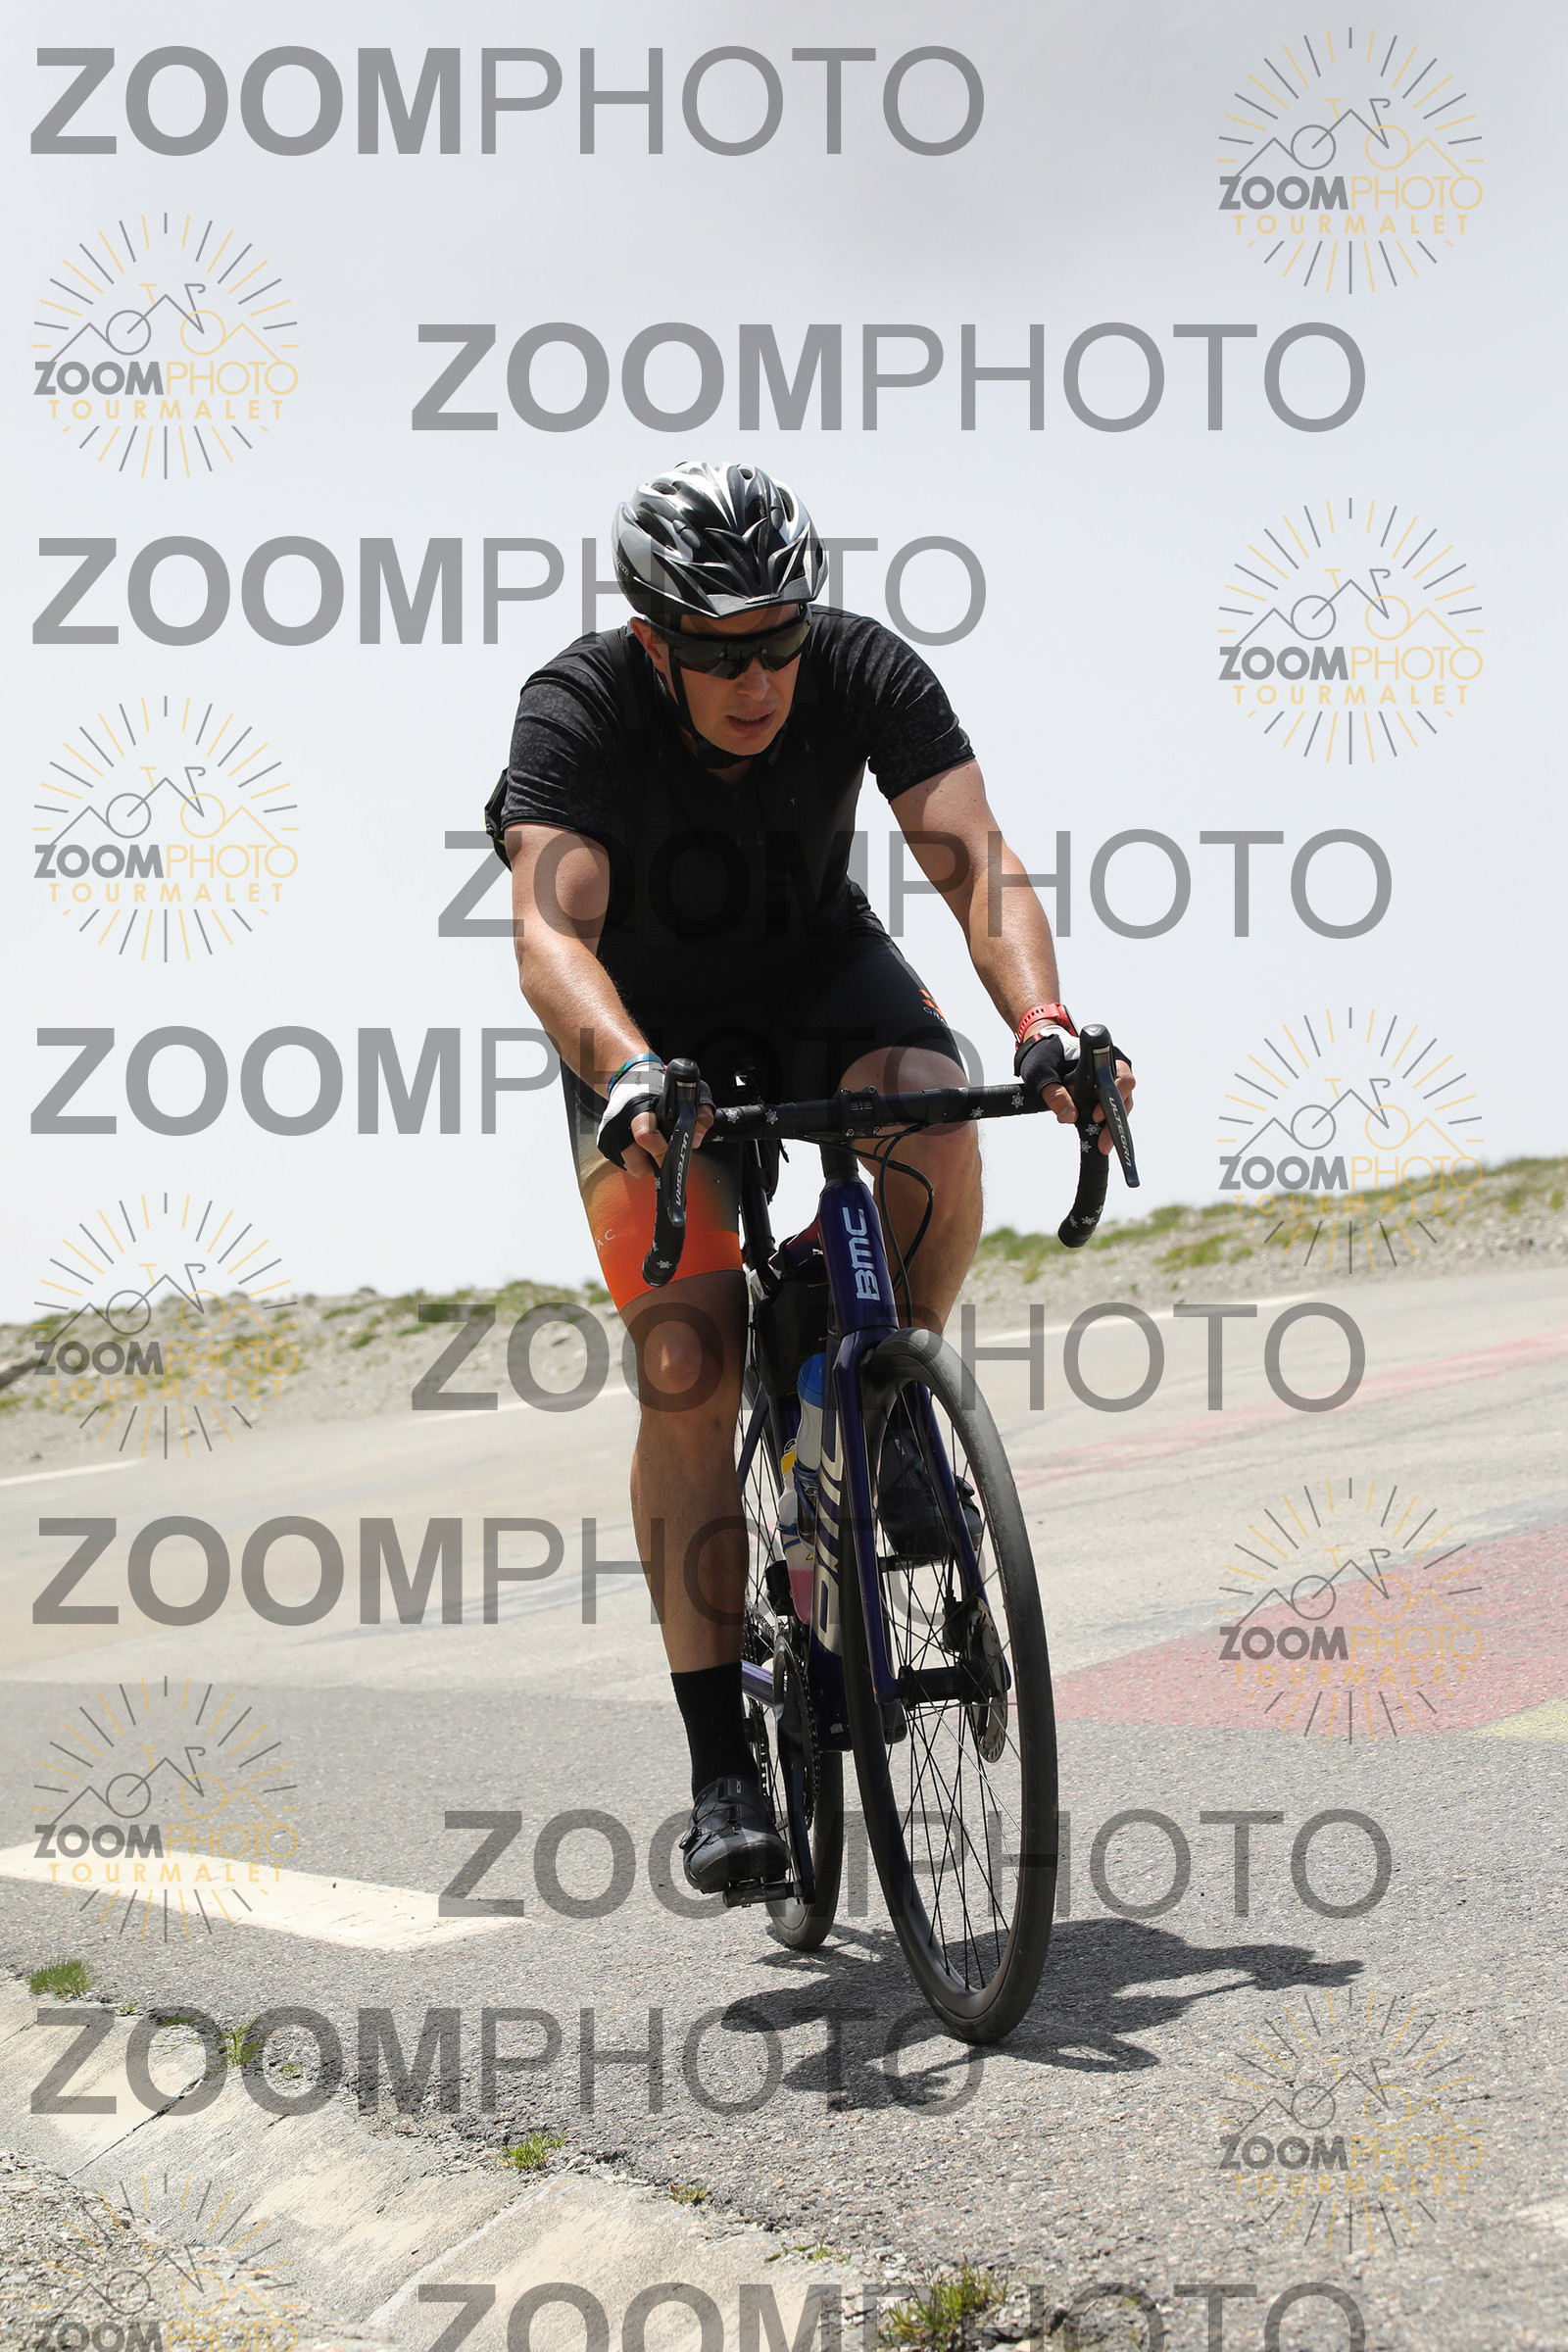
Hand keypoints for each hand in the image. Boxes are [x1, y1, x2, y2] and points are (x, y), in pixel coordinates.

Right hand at [598, 1058, 715, 1175]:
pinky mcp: (604, 1144)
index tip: (674, 1154)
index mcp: (635, 1108)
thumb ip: (698, 1112)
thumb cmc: (656, 1087)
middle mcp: (617, 1123)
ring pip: (632, 1167)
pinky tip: (642, 1143)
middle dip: (655, 1162)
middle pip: (637, 1164)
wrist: (628, 1079)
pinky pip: (624, 1164)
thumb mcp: (683, 1092)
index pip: (645, 1136)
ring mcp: (608, 1135)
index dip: (662, 1151)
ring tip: (654, 1145)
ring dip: (646, 1162)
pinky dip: (636, 1158)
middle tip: (665, 1150)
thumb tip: (695, 1139)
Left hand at [1018, 1027, 1134, 1154]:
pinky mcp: (1105, 1096)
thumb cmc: (1045, 1055)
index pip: (1121, 1076)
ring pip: (1122, 1106)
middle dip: (1114, 1120)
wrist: (1043, 1054)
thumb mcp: (1042, 1073)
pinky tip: (1099, 1140)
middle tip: (1103, 1141)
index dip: (1114, 1095)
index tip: (1096, 1114)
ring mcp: (1111, 1083)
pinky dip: (1106, 1126)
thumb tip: (1069, 1116)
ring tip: (1102, 1145)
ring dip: (1112, 1127)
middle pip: (1125, 1095)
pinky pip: (1113, 1111)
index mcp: (1103, 1055)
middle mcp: (1113, 1068)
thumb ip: (1054, 1093)